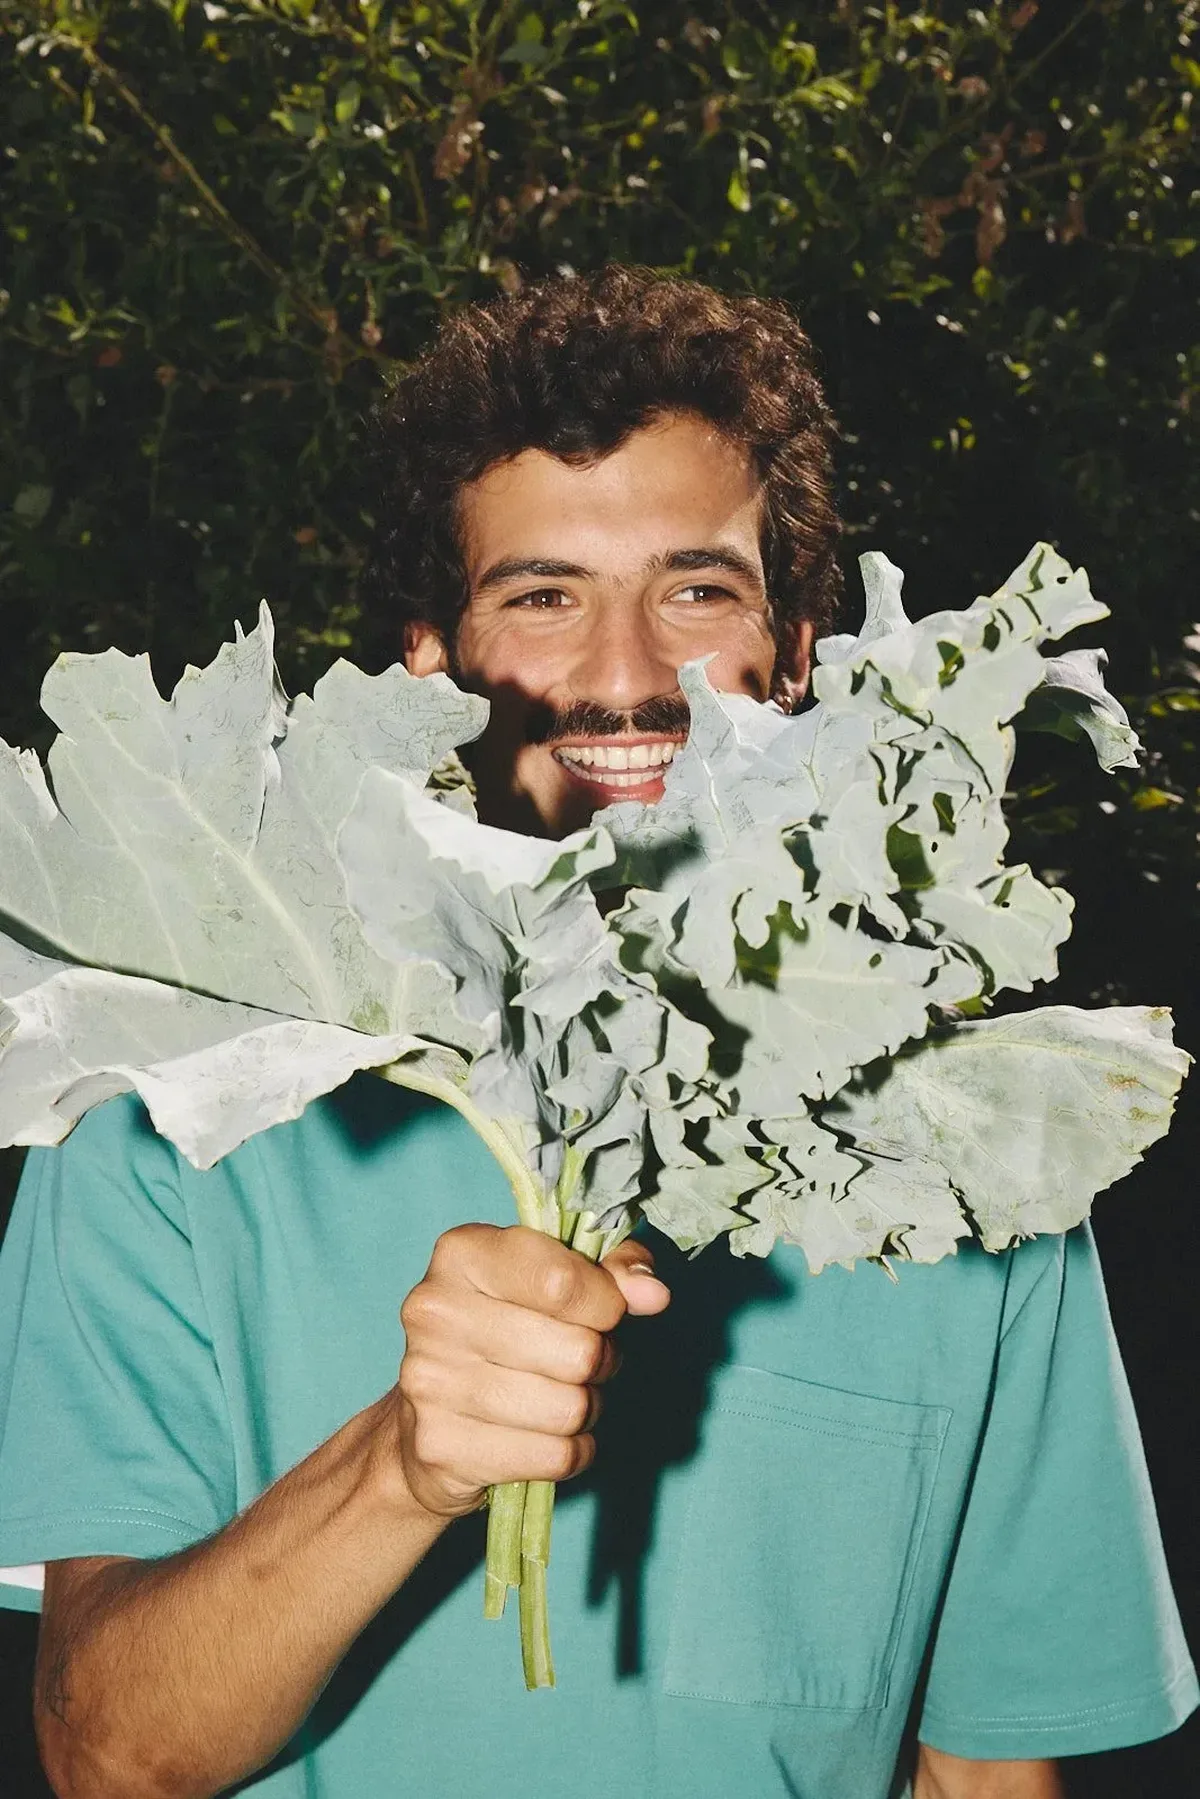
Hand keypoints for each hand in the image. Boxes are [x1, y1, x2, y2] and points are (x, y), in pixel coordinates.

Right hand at [390, 1224, 669, 1518]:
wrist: (426, 1417)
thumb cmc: (510, 1327)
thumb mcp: (561, 1275)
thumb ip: (614, 1268)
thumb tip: (653, 1294)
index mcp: (463, 1253)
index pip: (563, 1283)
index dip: (607, 1304)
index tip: (606, 1311)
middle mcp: (434, 1311)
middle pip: (577, 1352)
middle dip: (599, 1361)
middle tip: (581, 1360)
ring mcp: (429, 1381)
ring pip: (569, 1410)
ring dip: (585, 1409)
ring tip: (561, 1395)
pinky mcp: (440, 1445)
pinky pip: (553, 1456)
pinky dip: (569, 1452)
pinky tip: (544, 1434)